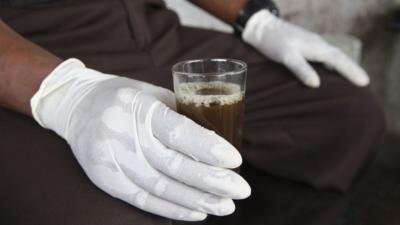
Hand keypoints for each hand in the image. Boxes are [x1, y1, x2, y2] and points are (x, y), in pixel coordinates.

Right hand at [31, 59, 250, 220]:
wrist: (76, 106)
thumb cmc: (123, 97)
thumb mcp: (152, 93)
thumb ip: (181, 115)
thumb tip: (216, 143)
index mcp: (138, 106)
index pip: (177, 132)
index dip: (208, 149)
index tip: (236, 162)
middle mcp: (122, 134)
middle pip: (172, 165)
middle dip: (211, 181)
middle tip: (241, 190)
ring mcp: (110, 160)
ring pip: (160, 188)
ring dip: (197, 200)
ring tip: (225, 206)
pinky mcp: (105, 179)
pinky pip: (142, 200)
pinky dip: (173, 209)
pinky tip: (197, 212)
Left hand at [242, 9, 369, 87]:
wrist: (262, 29)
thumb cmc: (274, 42)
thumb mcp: (287, 56)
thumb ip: (301, 69)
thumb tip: (316, 84)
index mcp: (317, 47)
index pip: (339, 60)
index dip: (352, 71)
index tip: (365, 82)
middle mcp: (318, 45)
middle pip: (340, 57)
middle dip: (352, 69)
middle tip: (364, 82)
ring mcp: (312, 45)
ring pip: (333, 57)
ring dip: (343, 67)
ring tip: (352, 79)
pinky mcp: (305, 47)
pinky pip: (324, 57)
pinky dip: (331, 65)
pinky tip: (329, 71)